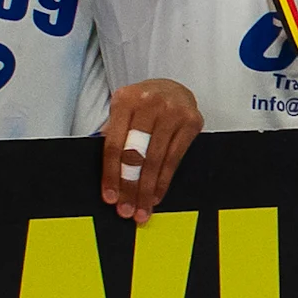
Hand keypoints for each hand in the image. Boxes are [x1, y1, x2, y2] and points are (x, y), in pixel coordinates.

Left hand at [95, 78, 201, 221]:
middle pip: (136, 153)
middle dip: (130, 186)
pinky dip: (164, 181)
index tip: (110, 197)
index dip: (111, 174)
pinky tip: (156, 195)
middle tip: (126, 210)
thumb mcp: (122, 112)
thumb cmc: (142, 106)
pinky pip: (175, 159)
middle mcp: (149, 103)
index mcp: (124, 99)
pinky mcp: (191, 121)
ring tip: (142, 210)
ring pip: (156, 160)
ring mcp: (173, 111)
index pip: (114, 144)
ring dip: (148, 189)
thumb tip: (107, 176)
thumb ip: (113, 136)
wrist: (172, 87)